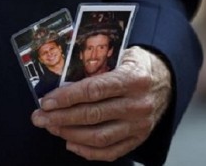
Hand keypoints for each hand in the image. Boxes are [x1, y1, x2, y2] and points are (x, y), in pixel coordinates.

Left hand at [31, 46, 171, 161]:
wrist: (166, 81)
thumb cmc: (137, 66)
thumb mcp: (122, 55)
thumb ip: (97, 65)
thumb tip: (62, 78)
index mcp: (133, 79)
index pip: (94, 90)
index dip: (67, 97)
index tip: (46, 101)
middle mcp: (138, 104)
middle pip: (92, 115)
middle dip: (60, 117)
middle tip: (40, 117)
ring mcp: (139, 125)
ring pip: (98, 137)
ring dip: (69, 134)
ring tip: (52, 127)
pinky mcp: (139, 138)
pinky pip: (110, 151)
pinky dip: (87, 151)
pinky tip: (70, 142)